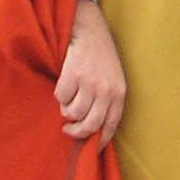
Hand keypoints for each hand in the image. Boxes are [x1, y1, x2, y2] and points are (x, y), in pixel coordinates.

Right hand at [56, 0, 126, 143]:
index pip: (111, 126)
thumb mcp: (112, 79)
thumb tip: (93, 131)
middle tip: (68, 129)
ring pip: (72, 113)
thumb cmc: (100, 57)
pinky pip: (61, 97)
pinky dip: (59, 94)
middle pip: (90, 125)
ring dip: (66, 110)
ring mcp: (90, 82)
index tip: (90, 150)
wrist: (89, 29)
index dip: (99, 142)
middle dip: (76, 132)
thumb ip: (106, 102)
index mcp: (119, 93)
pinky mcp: (73, 74)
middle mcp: (106, 90)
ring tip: (68, 99)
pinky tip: (64, 83)